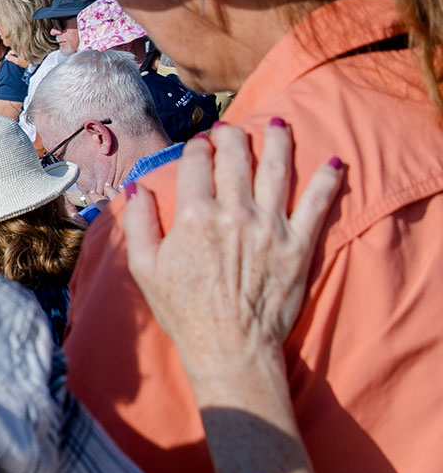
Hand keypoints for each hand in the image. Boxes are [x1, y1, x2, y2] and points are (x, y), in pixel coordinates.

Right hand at [120, 121, 340, 402]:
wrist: (229, 348)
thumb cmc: (183, 311)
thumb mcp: (144, 268)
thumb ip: (139, 223)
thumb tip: (138, 188)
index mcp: (194, 216)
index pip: (198, 164)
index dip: (198, 148)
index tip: (200, 143)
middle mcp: (234, 213)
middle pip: (237, 158)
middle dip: (233, 136)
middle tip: (233, 127)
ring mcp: (270, 227)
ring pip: (277, 170)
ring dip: (279, 142)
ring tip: (280, 123)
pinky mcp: (299, 246)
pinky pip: (317, 204)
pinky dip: (328, 181)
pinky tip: (335, 162)